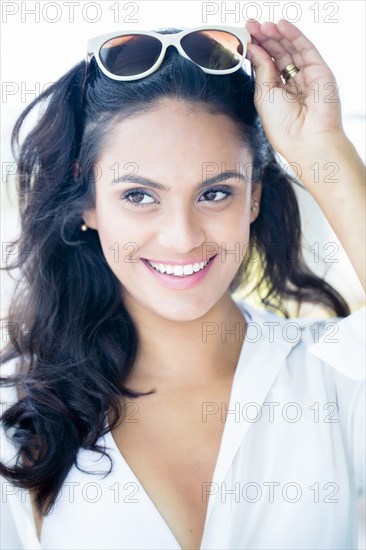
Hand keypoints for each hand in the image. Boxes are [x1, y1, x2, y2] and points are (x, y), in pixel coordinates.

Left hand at [245, 19, 343, 158]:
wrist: (306, 139)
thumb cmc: (283, 126)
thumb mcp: (264, 94)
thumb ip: (261, 68)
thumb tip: (254, 47)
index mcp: (278, 94)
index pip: (267, 66)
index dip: (257, 51)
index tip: (244, 37)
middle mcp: (293, 85)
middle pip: (278, 56)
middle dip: (264, 40)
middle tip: (251, 27)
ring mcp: (307, 77)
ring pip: (291, 50)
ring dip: (277, 36)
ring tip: (262, 26)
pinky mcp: (320, 71)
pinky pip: (306, 48)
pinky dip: (294, 35)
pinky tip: (281, 26)